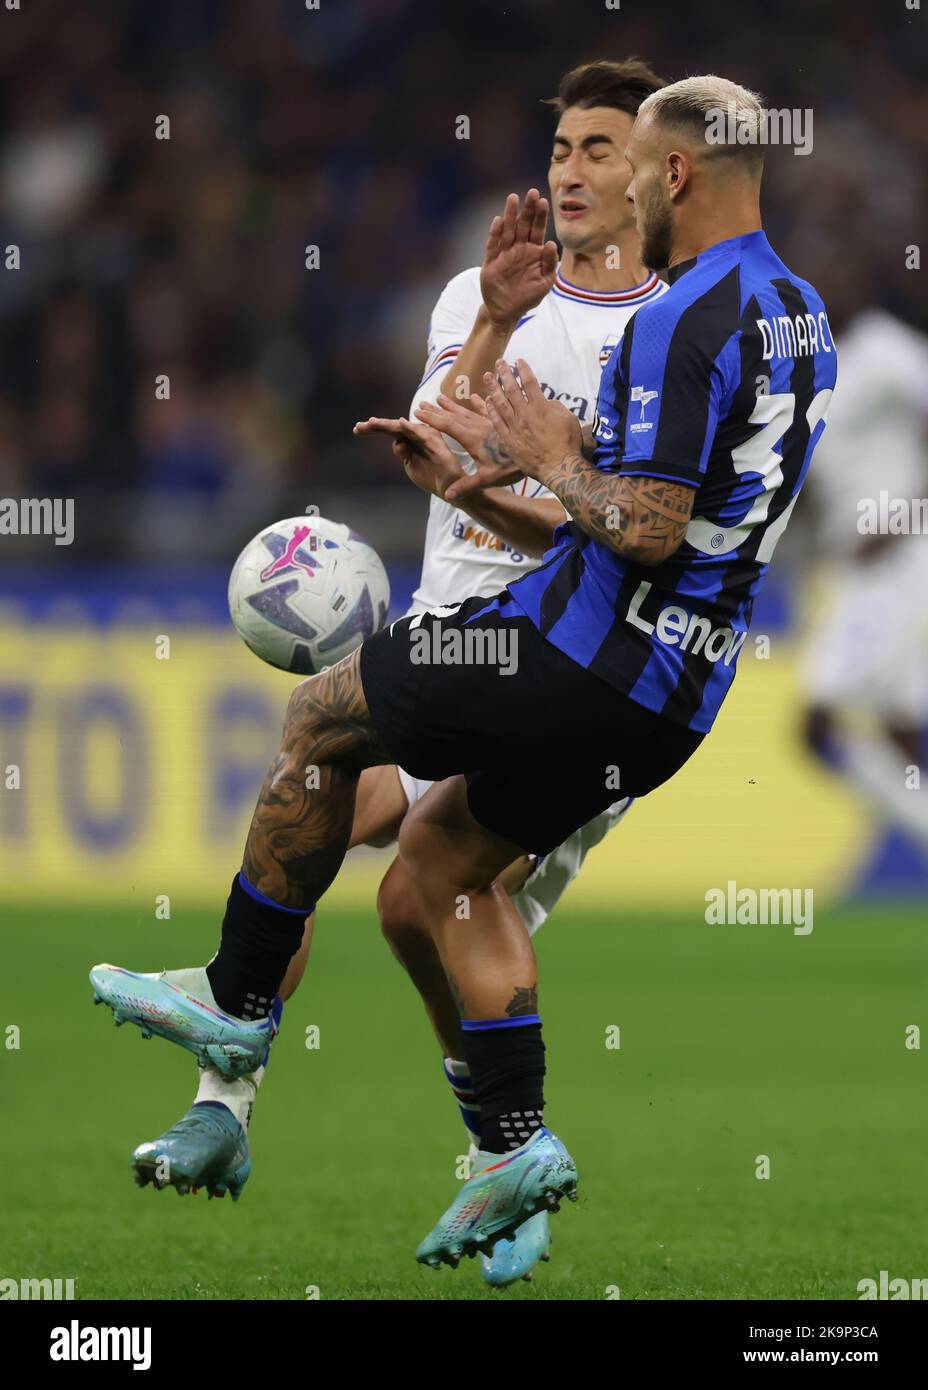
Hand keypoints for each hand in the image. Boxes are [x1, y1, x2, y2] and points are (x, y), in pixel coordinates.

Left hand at [353, 416, 463, 499]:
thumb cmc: (431, 475)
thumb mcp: (411, 466)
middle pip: (395, 427)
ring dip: (389, 424)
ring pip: (406, 428)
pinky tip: (402, 424)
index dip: (374, 429)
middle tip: (360, 426)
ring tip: (373, 422)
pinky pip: (424, 435)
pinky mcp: (438, 445)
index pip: (390, 431)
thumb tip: (398, 443)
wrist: (450, 489)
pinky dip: (413, 428)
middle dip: (377, 426)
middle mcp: (419, 435)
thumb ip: (403, 454)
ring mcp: (429, 438)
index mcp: (411, 440)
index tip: (356, 429)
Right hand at [414, 393, 523, 500]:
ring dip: (453, 404)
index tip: (418, 413)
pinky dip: (480, 402)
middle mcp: (480, 427)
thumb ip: (466, 485)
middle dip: (437, 410)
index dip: (432, 419)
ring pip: (468, 410)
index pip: (447, 426)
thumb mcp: (487, 479)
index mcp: (473, 439)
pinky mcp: (503, 422)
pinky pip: (489, 408)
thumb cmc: (512, 469)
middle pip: (455, 415)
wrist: (540, 455)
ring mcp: (491, 422)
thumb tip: (447, 495)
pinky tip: (476, 396)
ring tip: (440, 396)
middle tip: (423, 402)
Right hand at [480, 190, 558, 331]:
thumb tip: (550, 243)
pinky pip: (493, 246)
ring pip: (507, 230)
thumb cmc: (528, 296)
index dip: (540, 216)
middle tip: (532, 192)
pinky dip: (495, 234)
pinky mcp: (491, 262)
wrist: (507, 312)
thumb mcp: (545, 283)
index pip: (538, 229)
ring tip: (513, 198)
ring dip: (510, 215)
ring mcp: (504, 254)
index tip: (544, 201)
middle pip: (523, 225)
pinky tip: (498, 221)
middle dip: (528, 209)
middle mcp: (519, 248)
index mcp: (533, 251)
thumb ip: (549, 264)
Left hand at [480, 358, 581, 485]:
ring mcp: (515, 427)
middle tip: (499, 363)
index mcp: (541, 407)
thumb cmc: (567, 444)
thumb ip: (555, 407)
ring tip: (487, 376)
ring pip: (500, 403)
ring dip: (493, 388)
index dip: (523, 370)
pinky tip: (487, 401)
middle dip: (505, 374)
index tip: (518, 361)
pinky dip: (491, 410)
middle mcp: (525, 414)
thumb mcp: (568, 419)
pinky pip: (497, 422)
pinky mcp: (509, 440)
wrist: (558, 467)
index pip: (530, 383)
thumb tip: (546, 402)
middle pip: (512, 390)